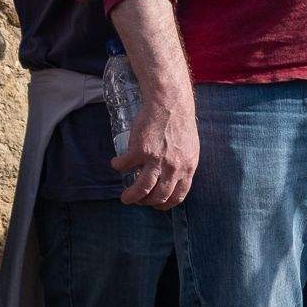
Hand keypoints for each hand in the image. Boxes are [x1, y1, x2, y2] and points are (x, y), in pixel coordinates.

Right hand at [114, 86, 198, 210]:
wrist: (170, 101)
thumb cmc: (180, 121)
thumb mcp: (189, 147)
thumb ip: (183, 162)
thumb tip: (174, 176)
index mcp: (188, 167)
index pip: (178, 195)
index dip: (165, 204)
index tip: (157, 205)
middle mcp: (173, 167)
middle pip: (158, 196)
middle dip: (145, 202)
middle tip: (137, 201)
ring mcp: (156, 159)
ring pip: (142, 188)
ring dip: (131, 196)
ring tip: (125, 197)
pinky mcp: (140, 150)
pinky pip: (125, 165)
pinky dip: (118, 166)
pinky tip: (117, 163)